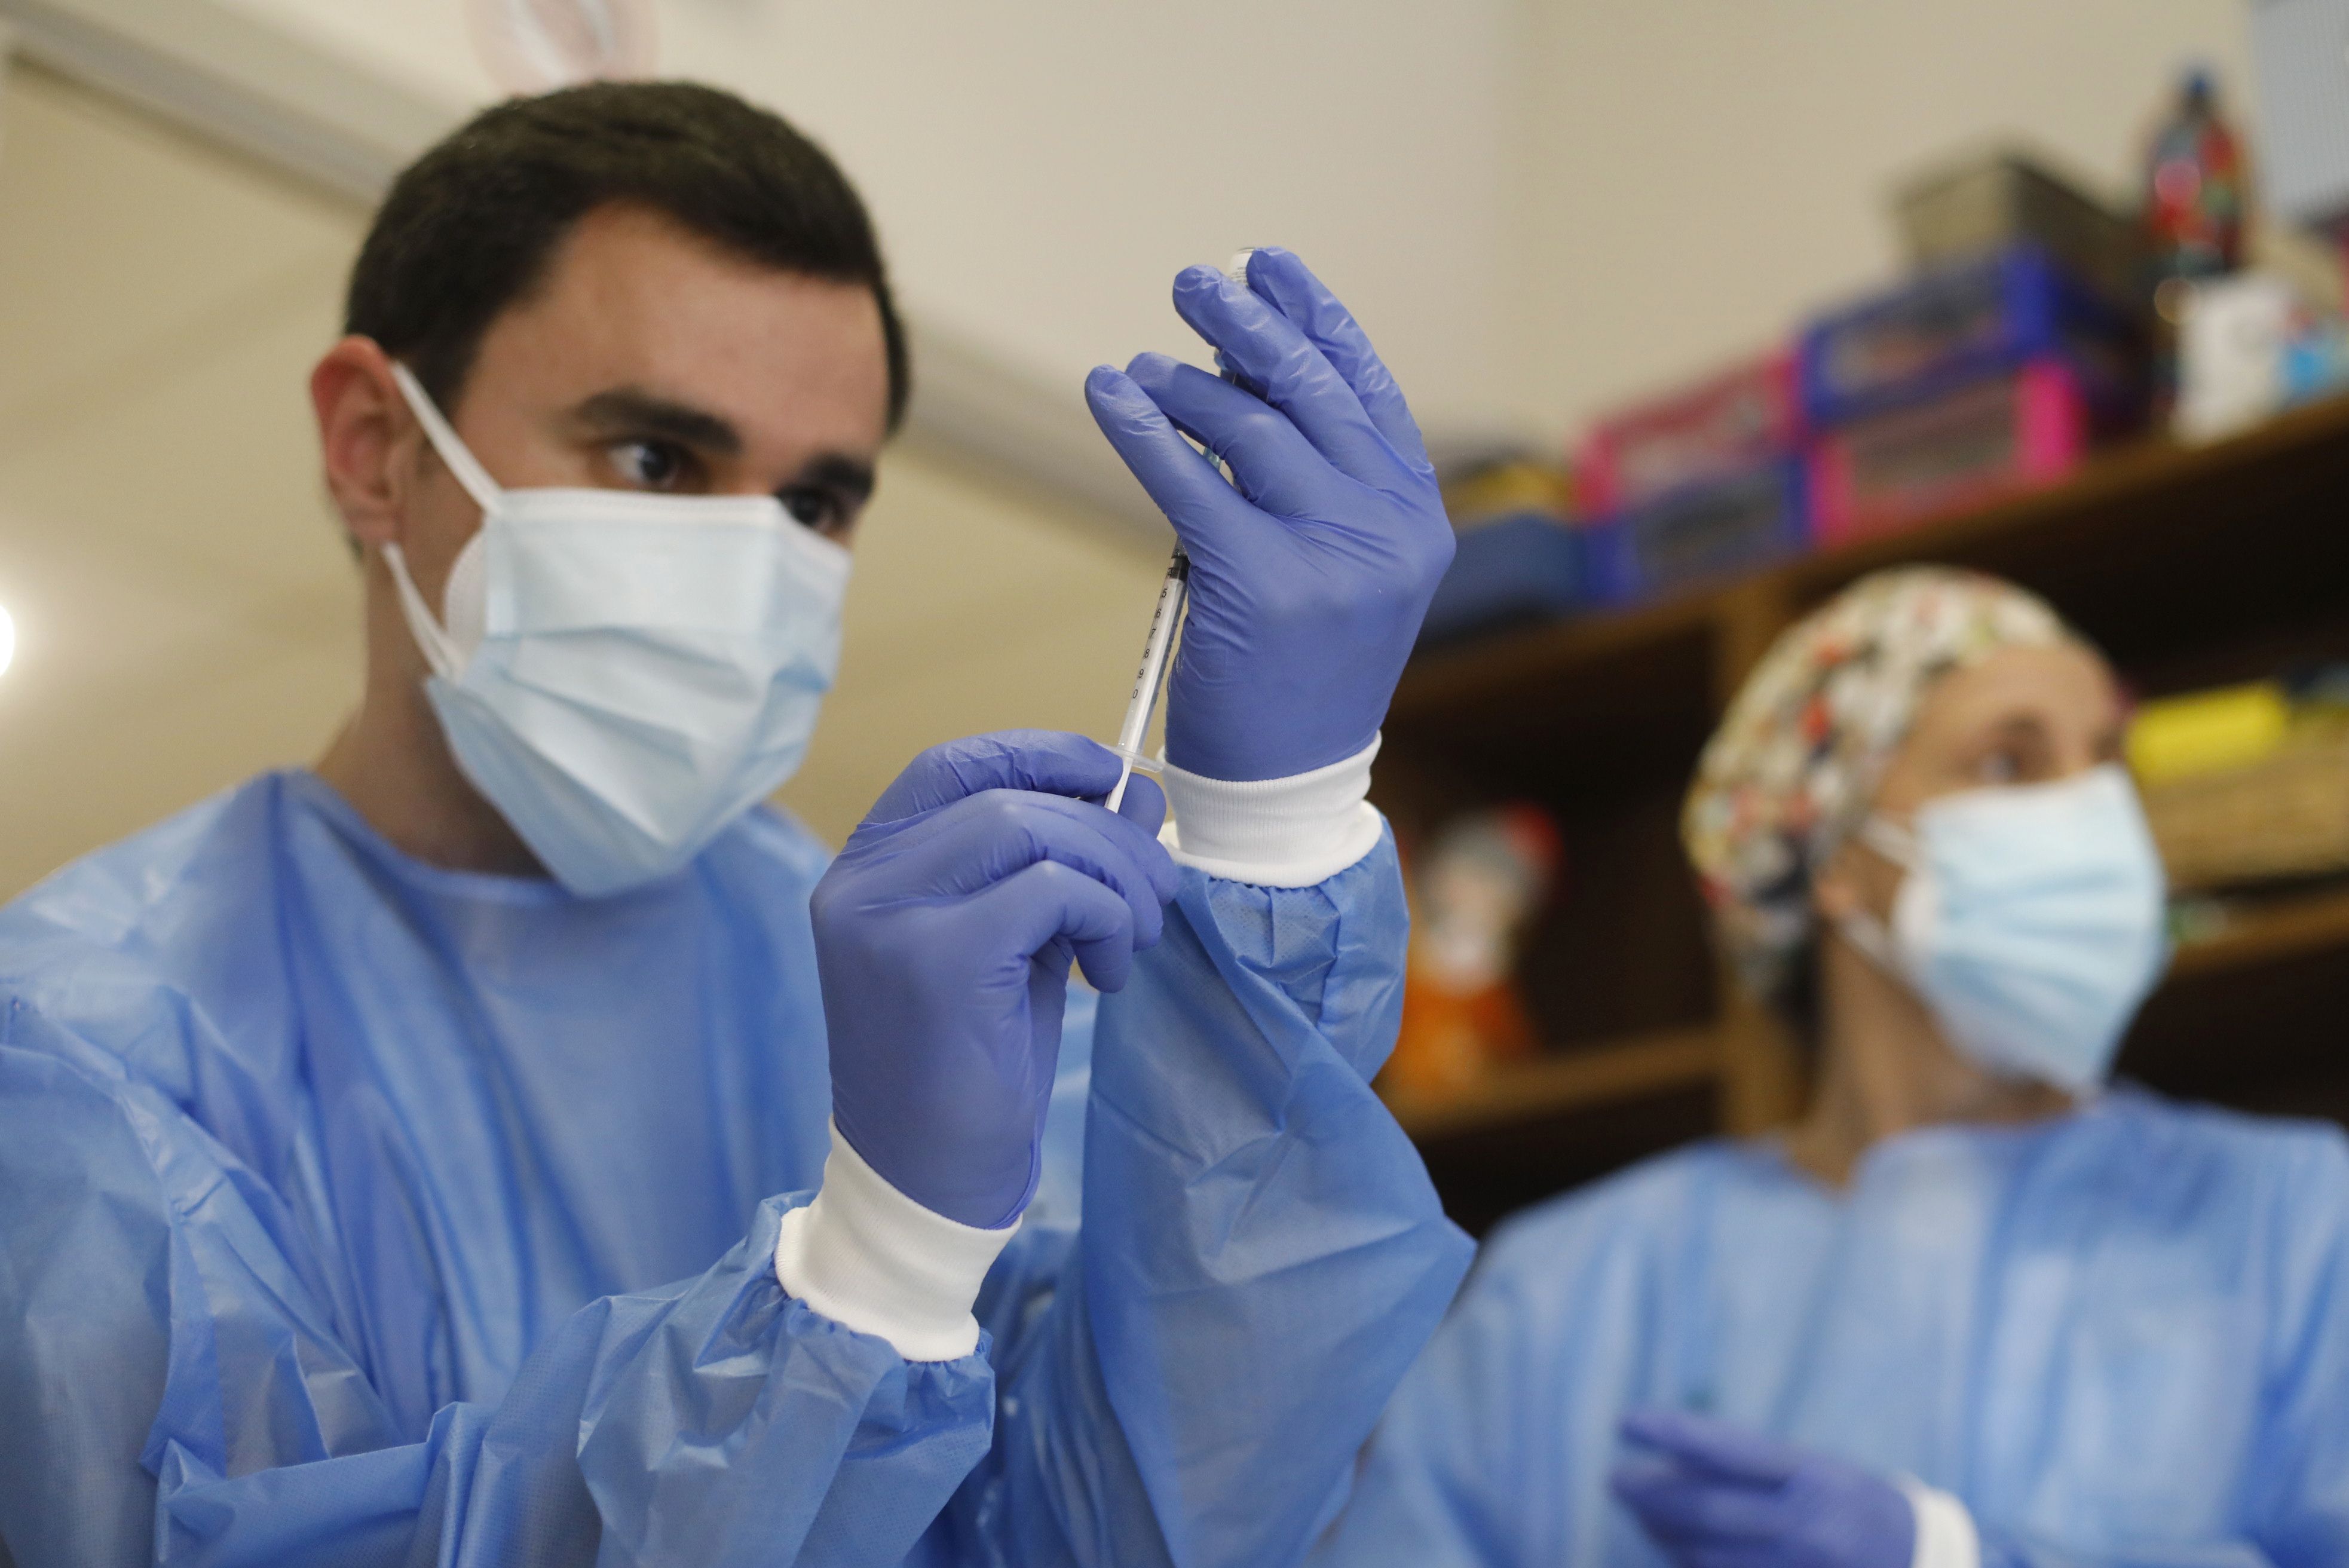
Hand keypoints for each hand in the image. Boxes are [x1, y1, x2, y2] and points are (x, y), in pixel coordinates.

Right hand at [811, 731, 1176, 1228]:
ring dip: (1114, 875)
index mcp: (869, 868)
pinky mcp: (933, 961)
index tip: (1107, 775)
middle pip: (1008, 797)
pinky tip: (1104, 974)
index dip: (1037, 753)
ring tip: (1134, 938)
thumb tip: (1138, 788)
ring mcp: (888, 918)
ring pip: (1029, 829)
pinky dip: (1104, 918)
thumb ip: (1061, 861)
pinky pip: (1049, 889)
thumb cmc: (972, 1062)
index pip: (952, 764)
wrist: (929, 1180)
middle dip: (1107, 833)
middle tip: (1155, 892)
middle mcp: (863, 882)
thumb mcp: (1020, 942)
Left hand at [1085, 247, 1453, 781]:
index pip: (1367, 391)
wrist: (1287, 784)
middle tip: (1196, 283)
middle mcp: (1387, 528)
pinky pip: (1188, 480)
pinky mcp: (1262, 581)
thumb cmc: (1299, 672)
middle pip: (1308, 394)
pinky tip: (1110, 393)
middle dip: (1246, 326)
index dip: (1317, 319)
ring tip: (1141, 365)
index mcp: (1415, 519)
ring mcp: (1331, 555)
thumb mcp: (1335, 568)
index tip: (1272, 266)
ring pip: (1247, 430)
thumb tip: (1242, 369)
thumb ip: (1312, 482)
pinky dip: (1141, 427)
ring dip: (1184, 383)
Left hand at [1611, 1410, 1915, 1567]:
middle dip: (1651, 1496)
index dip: (1671, 1433)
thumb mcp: (1820, 1469)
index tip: (1625, 1422)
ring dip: (1663, 1537)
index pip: (1729, 1449)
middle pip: (1708, 1509)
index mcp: (1816, 1476)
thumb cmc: (1861, 1508)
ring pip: (1706, 1556)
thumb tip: (1676, 1455)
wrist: (1925, 1562)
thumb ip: (1755, 1464)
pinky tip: (1672, 1552)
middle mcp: (1808, 1525)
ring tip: (1641, 1517)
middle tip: (1615, 1482)